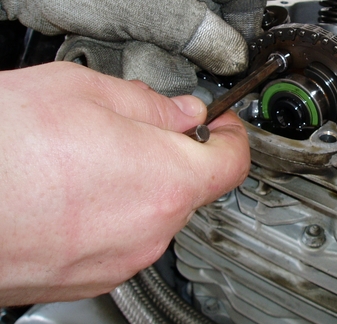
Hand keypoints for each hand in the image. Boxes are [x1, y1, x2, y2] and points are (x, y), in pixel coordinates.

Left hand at [0, 0, 266, 94]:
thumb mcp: (155, 9)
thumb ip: (204, 35)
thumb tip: (235, 56)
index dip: (247, 26)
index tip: (233, 57)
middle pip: (220, 8)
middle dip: (207, 40)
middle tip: (192, 61)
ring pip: (192, 20)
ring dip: (179, 43)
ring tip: (156, 50)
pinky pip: (166, 22)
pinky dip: (159, 39)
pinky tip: (140, 43)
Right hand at [0, 62, 249, 305]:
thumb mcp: (84, 93)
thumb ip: (150, 105)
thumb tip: (181, 113)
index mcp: (163, 180)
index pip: (231, 161)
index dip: (232, 135)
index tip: (221, 122)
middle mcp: (148, 231)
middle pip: (190, 186)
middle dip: (175, 153)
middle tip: (141, 126)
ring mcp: (116, 262)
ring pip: (153, 212)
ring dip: (139, 181)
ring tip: (89, 155)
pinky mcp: (84, 277)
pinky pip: (120, 237)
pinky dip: (111, 210)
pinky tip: (70, 186)